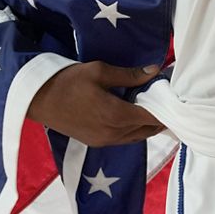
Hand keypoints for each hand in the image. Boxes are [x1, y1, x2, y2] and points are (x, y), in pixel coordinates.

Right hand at [26, 61, 165, 147]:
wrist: (38, 99)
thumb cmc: (68, 81)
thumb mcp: (99, 71)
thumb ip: (129, 75)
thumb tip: (154, 71)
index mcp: (116, 115)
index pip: (151, 117)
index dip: (166, 109)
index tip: (176, 97)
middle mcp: (113, 133)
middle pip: (147, 129)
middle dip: (160, 117)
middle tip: (169, 102)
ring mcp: (104, 140)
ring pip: (136, 137)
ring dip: (148, 125)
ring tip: (155, 108)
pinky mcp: (95, 142)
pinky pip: (124, 139)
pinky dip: (134, 130)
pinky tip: (135, 116)